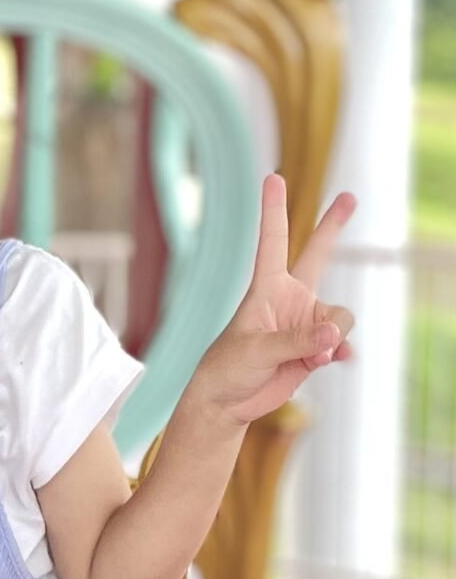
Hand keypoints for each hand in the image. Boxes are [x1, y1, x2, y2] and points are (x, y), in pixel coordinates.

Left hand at [187, 174, 356, 427]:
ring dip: (331, 337)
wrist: (228, 401)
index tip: (274, 177)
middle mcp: (290, 298)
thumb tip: (334, 335)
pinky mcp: (315, 346)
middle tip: (350, 196)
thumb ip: (297, 340)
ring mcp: (305, 321)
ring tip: (309, 357)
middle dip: (332, 226)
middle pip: (317, 254)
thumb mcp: (257, 351)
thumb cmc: (227, 368)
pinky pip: (341, 341)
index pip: (273, 242)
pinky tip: (333, 360)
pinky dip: (339, 351)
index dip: (274, 210)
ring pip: (340, 317)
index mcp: (266, 288)